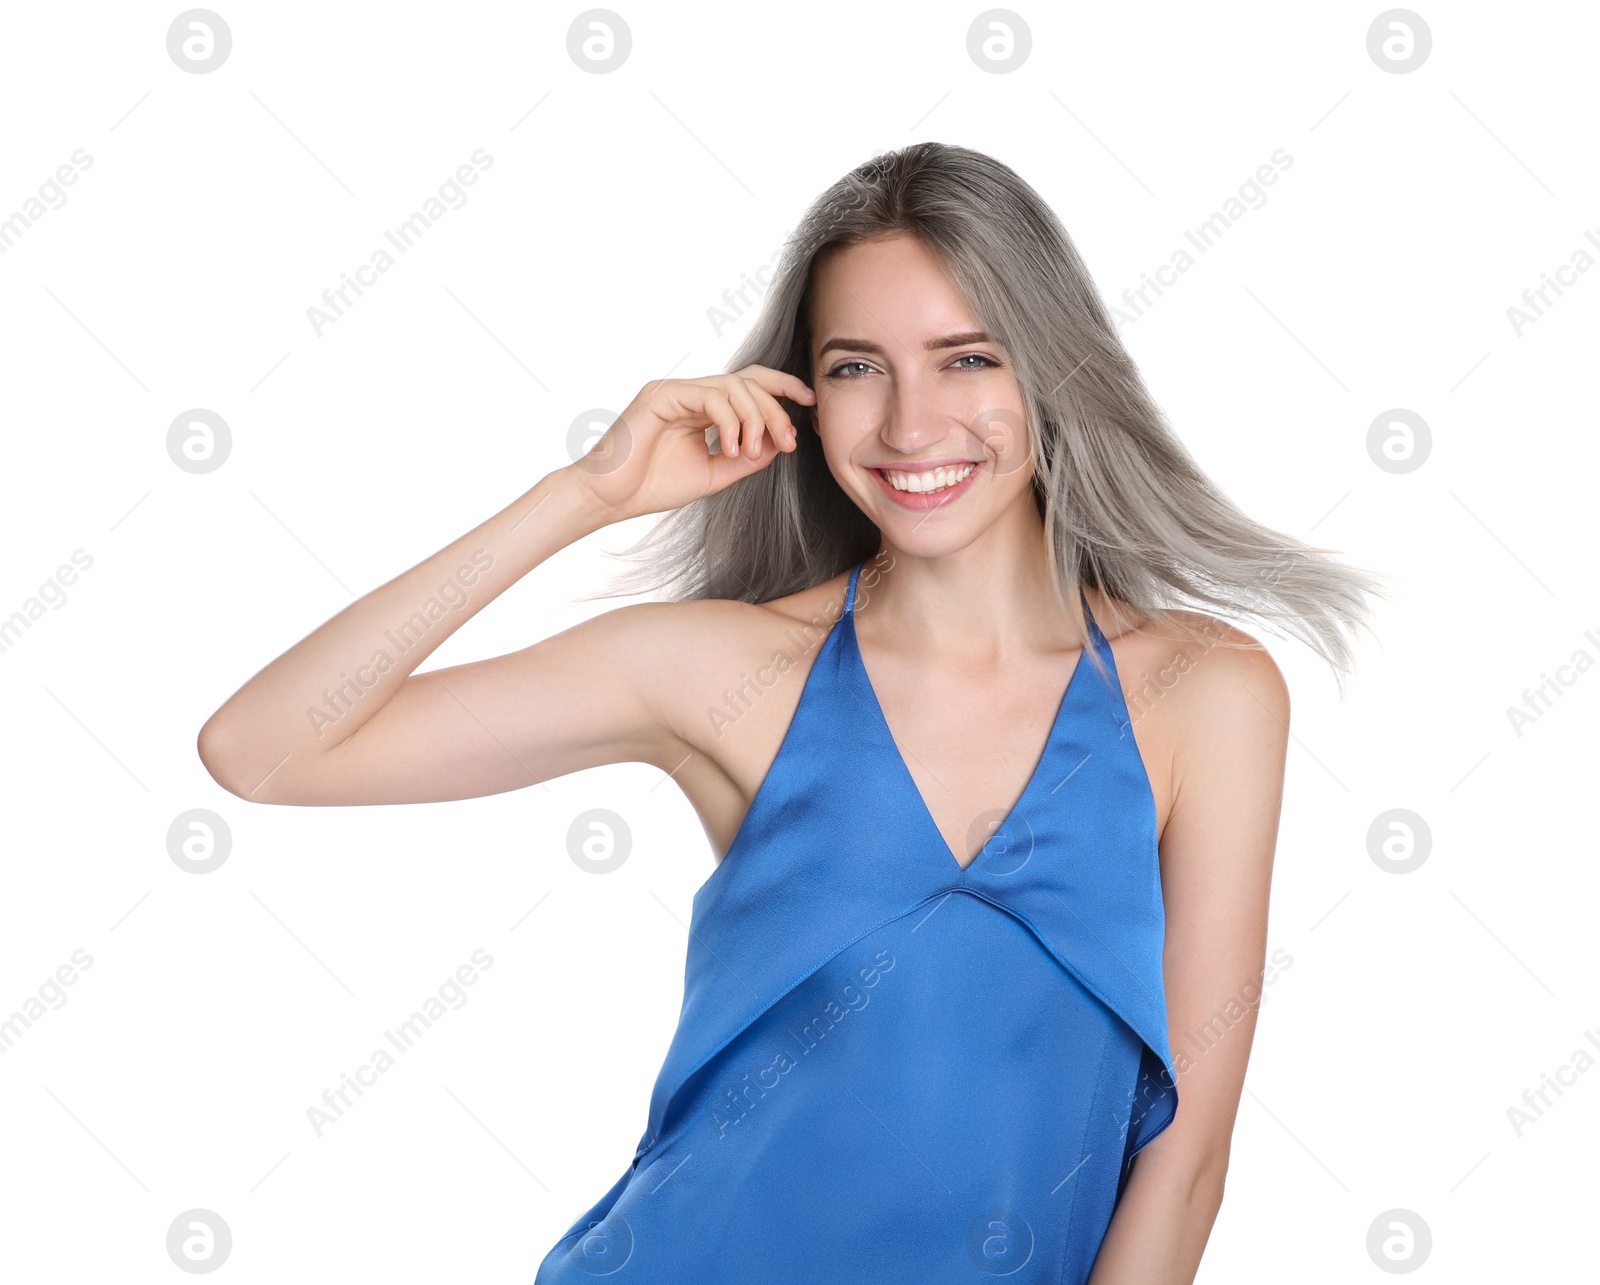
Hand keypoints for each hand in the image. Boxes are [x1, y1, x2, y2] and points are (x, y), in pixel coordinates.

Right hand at [567, 365, 816, 520]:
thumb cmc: (653, 486)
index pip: (749, 385)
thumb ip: (747, 457)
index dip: (782, 387)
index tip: (810, 402)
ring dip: (755, 418)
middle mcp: (690, 393)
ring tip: (751, 451)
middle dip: (776, 409)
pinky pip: (709, 396)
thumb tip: (781, 441)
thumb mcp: (714, 473)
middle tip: (790, 441)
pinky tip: (730, 448)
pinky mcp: (661, 395)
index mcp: (702, 408)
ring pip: (733, 386)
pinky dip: (728, 421)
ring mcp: (675, 391)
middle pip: (748, 381)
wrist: (610, 499)